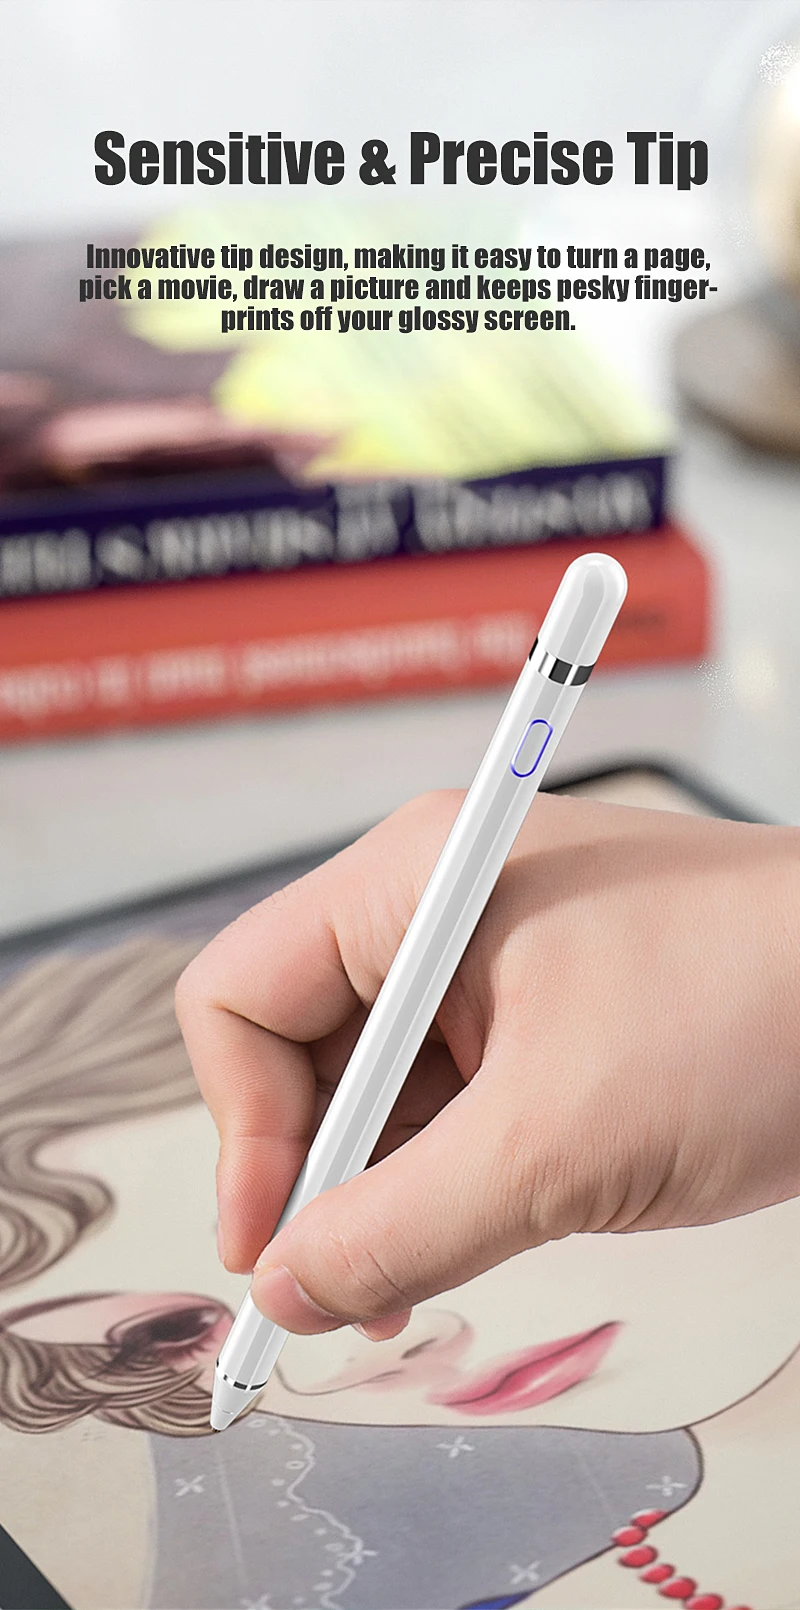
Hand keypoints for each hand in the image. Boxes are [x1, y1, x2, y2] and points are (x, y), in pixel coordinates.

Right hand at [176, 790, 799, 1341]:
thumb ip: (400, 1228)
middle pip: (299, 1047)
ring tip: (414, 1280)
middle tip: (343, 1292)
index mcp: (412, 882)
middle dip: (314, 1174)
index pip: (243, 995)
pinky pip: (448, 1098)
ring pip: (375, 1085)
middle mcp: (436, 907)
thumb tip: (289, 1292)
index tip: (280, 1248)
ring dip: (380, 1188)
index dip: (243, 1129)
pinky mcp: (542, 1012)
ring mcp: (491, 958)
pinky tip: (471, 1235)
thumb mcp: (554, 1144)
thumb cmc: (752, 1010)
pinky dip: (443, 1176)